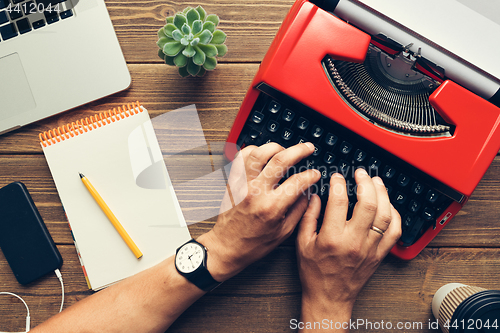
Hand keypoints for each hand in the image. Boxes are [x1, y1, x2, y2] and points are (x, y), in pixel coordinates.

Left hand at [198, 142, 320, 281]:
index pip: (297, 181)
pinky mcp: (233, 182)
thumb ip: (299, 210)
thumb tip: (308, 192)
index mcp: (272, 207)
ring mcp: (242, 185)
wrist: (227, 247)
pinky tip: (263, 153)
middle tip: (307, 148)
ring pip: (258, 153)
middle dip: (298, 150)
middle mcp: (256, 192)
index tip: (315, 174)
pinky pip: (241, 158)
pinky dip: (253, 150)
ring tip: (284, 149)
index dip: (311, 175)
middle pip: (280, 160)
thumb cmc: (253, 244)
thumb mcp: (283, 232)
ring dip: (275, 147)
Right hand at [296, 169, 400, 327]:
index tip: (336, 177)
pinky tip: (387, 204)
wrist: (329, 297)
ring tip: (376, 182)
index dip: (338, 183)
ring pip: (384, 215)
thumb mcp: (302, 243)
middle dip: (365, 183)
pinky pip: (395, 231)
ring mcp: (370, 248)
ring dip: (382, 194)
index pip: (339, 201)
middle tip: (361, 173)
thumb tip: (315, 196)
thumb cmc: (314, 273)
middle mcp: (353, 241)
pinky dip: (394, 214)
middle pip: (367, 204)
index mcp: (332, 238)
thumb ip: (308, 217)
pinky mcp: (379, 254)